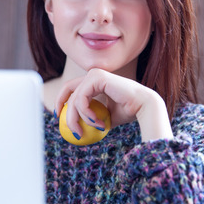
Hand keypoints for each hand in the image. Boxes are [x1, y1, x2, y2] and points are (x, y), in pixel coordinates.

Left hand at [55, 68, 172, 141]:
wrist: (144, 107)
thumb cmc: (129, 112)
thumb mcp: (105, 116)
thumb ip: (92, 117)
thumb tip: (78, 127)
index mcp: (94, 81)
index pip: (71, 88)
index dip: (61, 101)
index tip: (59, 118)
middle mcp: (93, 74)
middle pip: (68, 91)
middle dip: (63, 110)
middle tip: (69, 128)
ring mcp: (94, 74)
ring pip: (75, 99)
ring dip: (81, 118)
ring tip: (96, 127)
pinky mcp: (97, 77)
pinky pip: (82, 99)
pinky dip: (86, 114)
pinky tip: (98, 122)